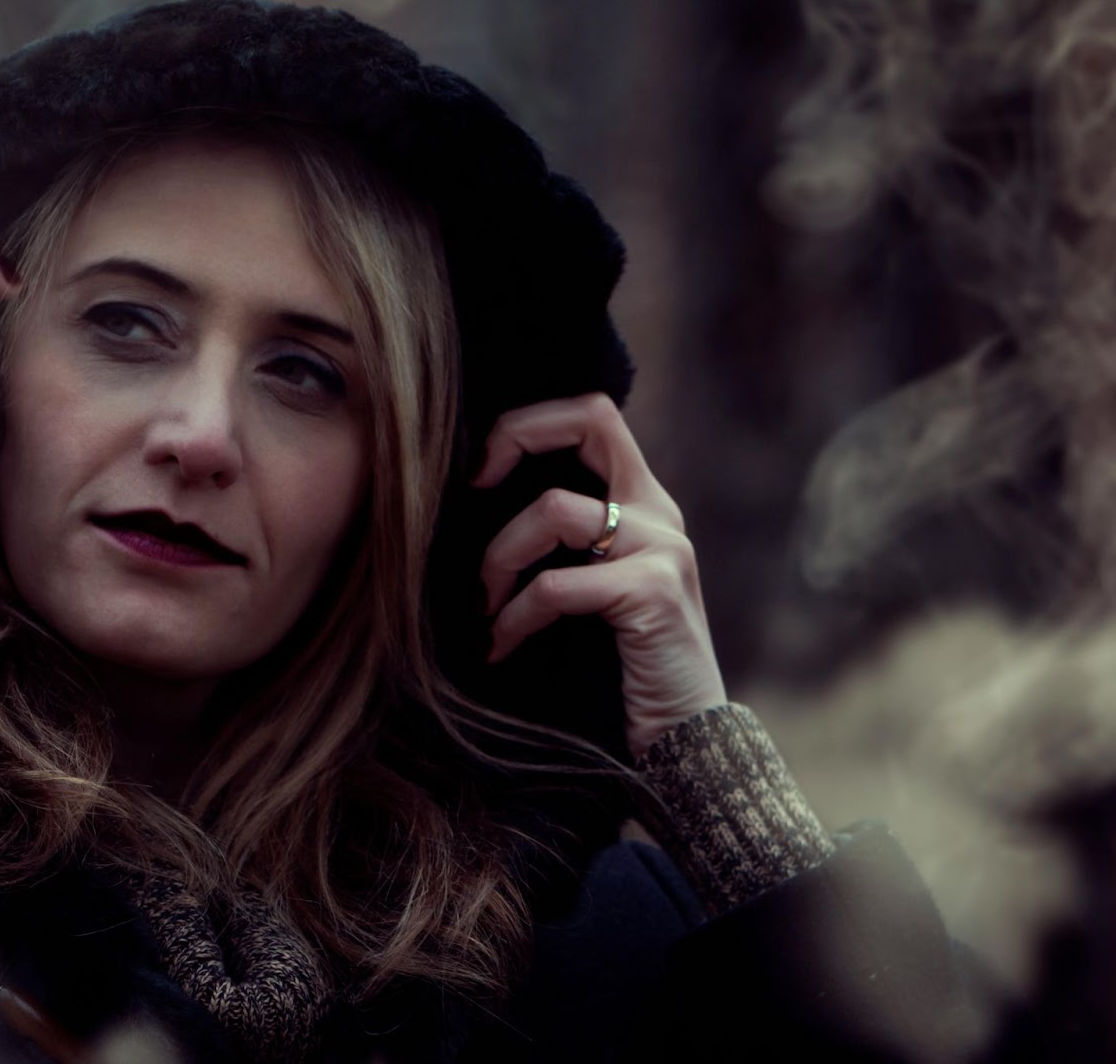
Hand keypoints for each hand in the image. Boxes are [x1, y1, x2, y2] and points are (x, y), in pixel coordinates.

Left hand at [473, 393, 725, 759]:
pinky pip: (555, 586)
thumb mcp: (589, 589)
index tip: (481, 470)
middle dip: (514, 436)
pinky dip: (515, 617)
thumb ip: (560, 544)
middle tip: (471, 487)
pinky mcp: (653, 592)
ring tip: (484, 608)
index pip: (593, 414)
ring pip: (552, 511)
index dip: (530, 422)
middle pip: (590, 418)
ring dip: (498, 559)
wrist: (684, 741)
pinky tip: (501, 646)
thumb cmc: (619, 667)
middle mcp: (658, 512)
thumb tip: (470, 511)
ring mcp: (661, 548)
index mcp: (642, 502)